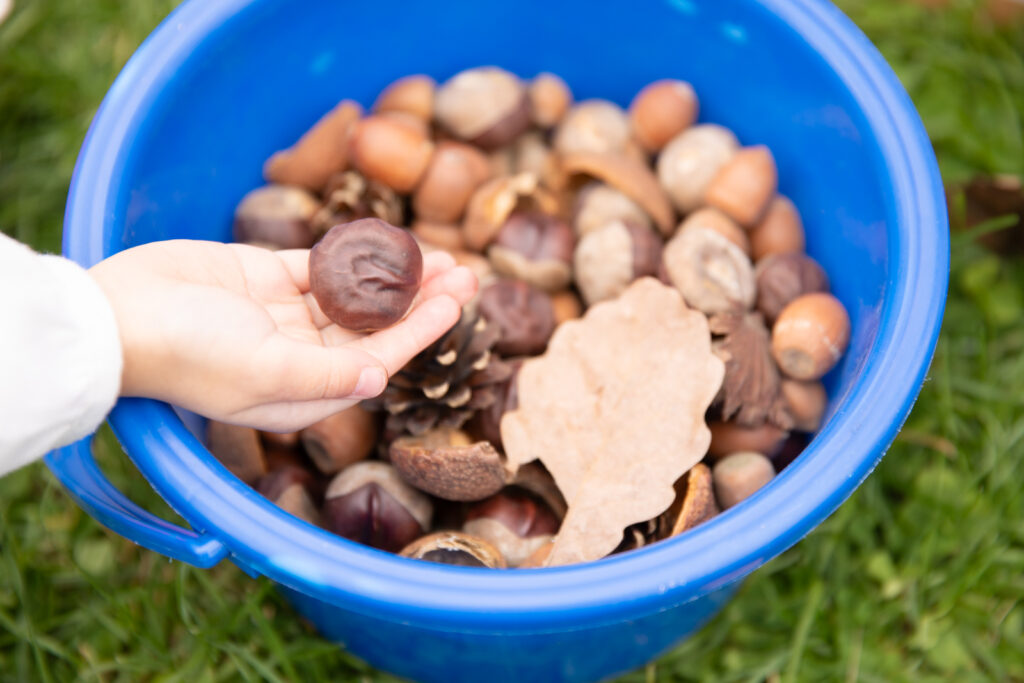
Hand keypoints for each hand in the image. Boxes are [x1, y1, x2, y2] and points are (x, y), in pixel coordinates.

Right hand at [89, 240, 476, 430]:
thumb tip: (382, 376)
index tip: (459, 301)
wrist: (113, 314)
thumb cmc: (184, 352)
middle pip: (378, 326)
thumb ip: (326, 375)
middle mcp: (302, 355)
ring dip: (398, 276)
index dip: (423, 330)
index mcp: (305, 390)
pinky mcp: (265, 279)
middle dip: (423, 300)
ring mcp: (285, 316)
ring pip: (358, 294)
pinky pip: (323, 266)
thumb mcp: (260, 371)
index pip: (380, 358)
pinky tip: (391, 242)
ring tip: (442, 254)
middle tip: (467, 272)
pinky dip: (355, 255)